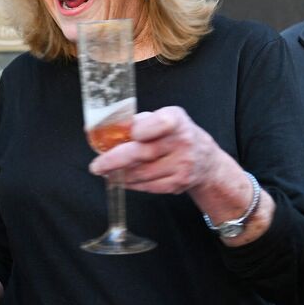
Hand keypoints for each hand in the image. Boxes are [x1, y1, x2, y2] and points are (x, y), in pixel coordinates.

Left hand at [88, 107, 218, 194]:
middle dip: (114, 161)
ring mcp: (182, 166)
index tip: (125, 135)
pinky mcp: (178, 183)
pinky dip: (131, 183)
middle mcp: (182, 142)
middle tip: (97, 166)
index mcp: (176, 121)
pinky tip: (122, 179)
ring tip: (105, 171)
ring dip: (119, 174)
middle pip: (143, 153)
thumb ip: (140, 121)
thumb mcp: (164, 118)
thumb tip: (107, 127)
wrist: (206, 161)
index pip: (160, 123)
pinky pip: (147, 186)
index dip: (140, 129)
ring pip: (141, 173)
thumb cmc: (177, 135)